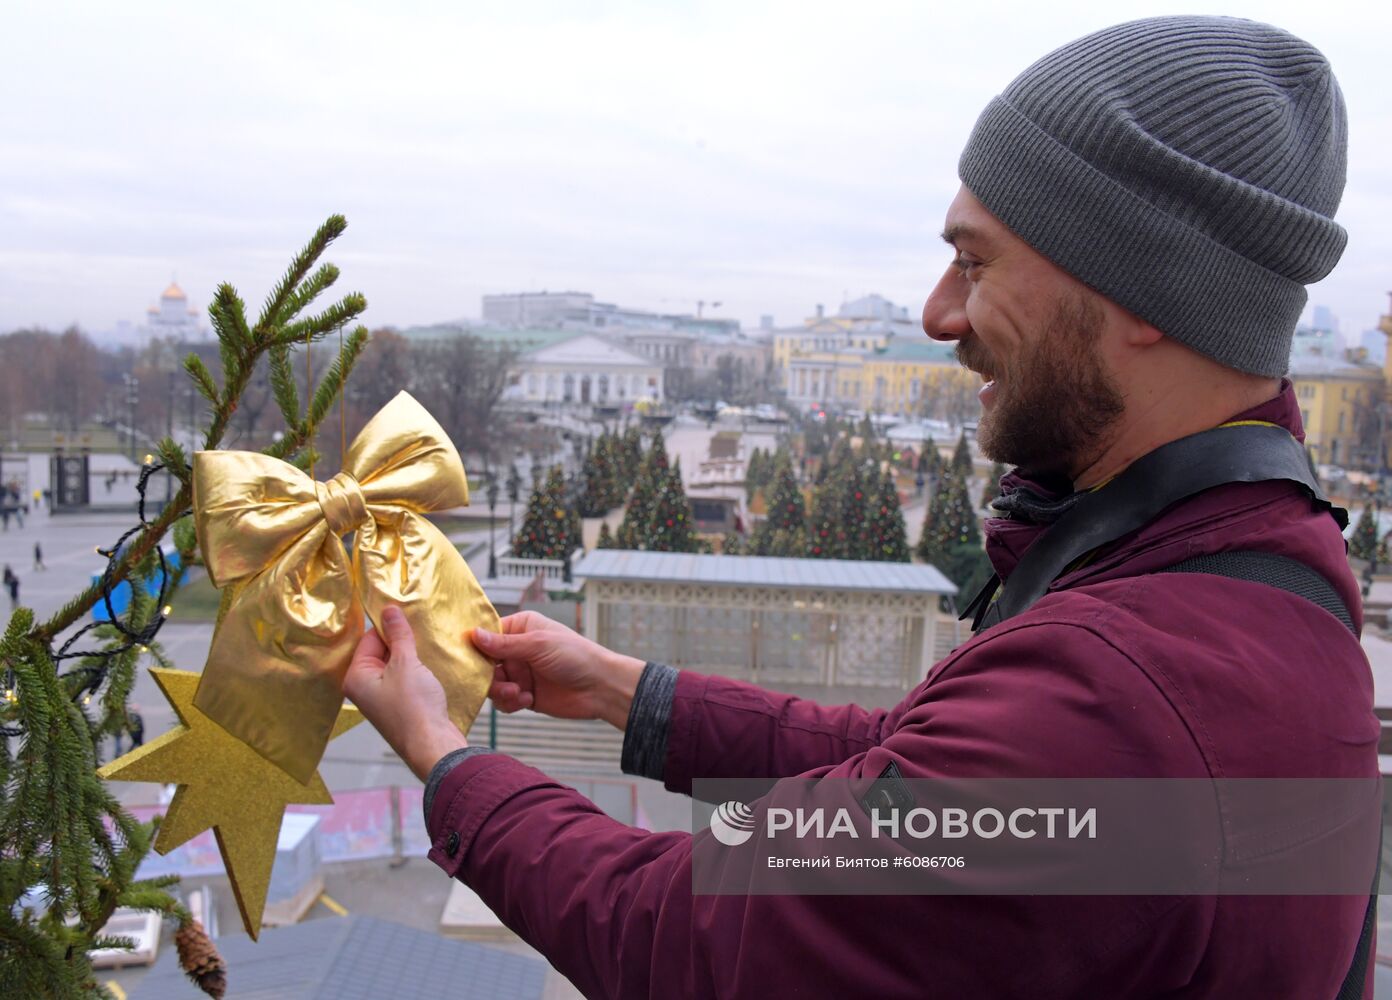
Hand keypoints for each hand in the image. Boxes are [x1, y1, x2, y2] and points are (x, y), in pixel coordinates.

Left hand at [343, 606, 467, 781]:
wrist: (433, 744)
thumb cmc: (414, 707)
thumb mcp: (406, 663)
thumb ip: (398, 635)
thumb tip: (389, 609)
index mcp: (356, 677)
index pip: (368, 639)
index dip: (388, 625)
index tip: (407, 612)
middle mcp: (364, 687)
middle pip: (381, 651)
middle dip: (400, 639)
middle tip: (420, 626)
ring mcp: (381, 697)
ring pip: (395, 664)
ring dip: (410, 653)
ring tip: (428, 643)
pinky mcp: (398, 704)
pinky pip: (404, 677)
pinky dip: (416, 668)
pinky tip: (431, 661)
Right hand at [471, 611, 644, 730]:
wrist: (600, 688)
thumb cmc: (576, 657)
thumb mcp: (539, 645)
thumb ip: (505, 644)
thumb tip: (473, 634)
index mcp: (521, 628)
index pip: (487, 633)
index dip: (475, 644)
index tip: (464, 655)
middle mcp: (517, 649)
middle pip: (484, 661)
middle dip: (486, 674)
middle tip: (496, 681)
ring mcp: (520, 673)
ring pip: (491, 683)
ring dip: (499, 691)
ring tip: (516, 693)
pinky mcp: (524, 694)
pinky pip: (504, 701)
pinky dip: (510, 702)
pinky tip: (526, 700)